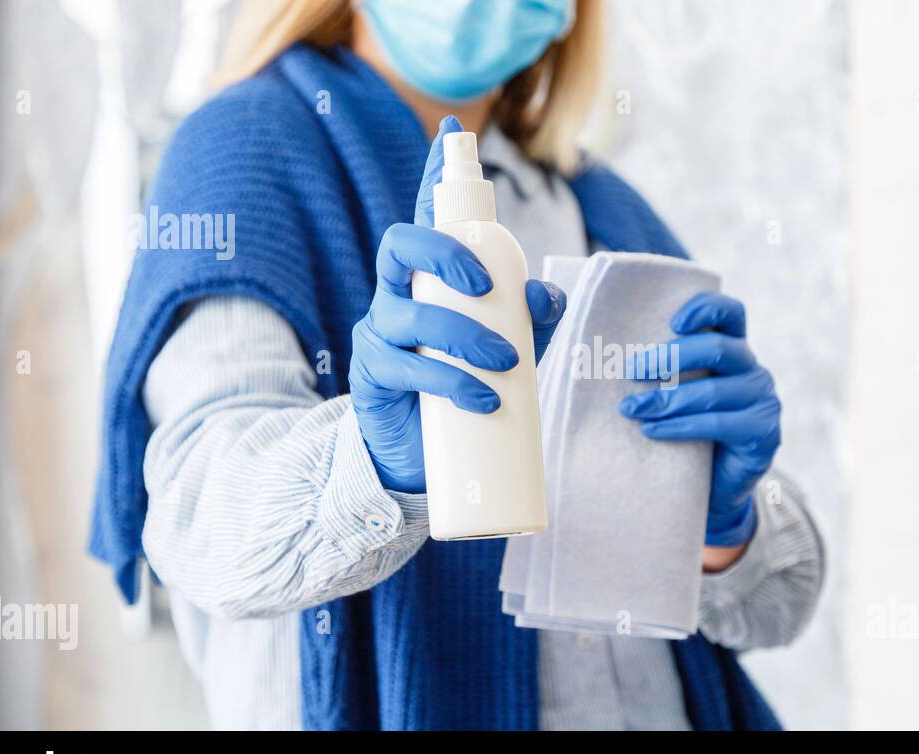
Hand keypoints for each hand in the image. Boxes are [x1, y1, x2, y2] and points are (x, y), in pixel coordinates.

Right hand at [350, 115, 566, 492]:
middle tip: (488, 288)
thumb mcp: (511, 347)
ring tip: (506, 364)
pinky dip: (452, 382)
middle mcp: (397, 293)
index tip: (453, 134)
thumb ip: (532, 318)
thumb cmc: (467, 387)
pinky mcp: (373, 375)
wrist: (422, 455)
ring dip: (464, 337)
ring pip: (410, 314)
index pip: (429, 218)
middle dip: (444, 253)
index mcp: (430, 277)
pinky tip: (483, 398)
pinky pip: (408, 368)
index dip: (436, 176)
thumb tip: (545, 293)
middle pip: (400, 244)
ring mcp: (380, 332)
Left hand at [618, 292, 781, 549]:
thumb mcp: (677, 394)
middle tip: (631, 371)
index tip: (672, 323)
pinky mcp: (764, 434)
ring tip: (630, 409)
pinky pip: (719, 424)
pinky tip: (651, 431)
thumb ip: (662, 371)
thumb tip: (609, 353)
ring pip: (713, 391)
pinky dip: (680, 427)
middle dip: (670, 357)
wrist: (713, 491)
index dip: (705, 308)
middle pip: (718, 348)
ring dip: (666, 399)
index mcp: (735, 350)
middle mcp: (754, 370)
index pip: (731, 313)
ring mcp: (764, 401)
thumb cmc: (687, 434)